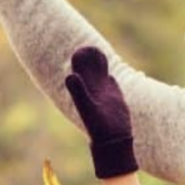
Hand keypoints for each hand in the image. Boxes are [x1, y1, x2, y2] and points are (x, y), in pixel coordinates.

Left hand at [64, 46, 136, 178]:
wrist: (113, 138)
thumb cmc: (98, 126)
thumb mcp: (87, 107)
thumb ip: (78, 92)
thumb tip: (70, 75)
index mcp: (83, 91)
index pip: (80, 73)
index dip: (79, 62)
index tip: (78, 49)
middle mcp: (93, 91)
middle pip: (90, 72)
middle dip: (90, 60)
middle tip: (88, 45)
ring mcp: (105, 93)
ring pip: (101, 75)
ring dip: (100, 65)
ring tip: (98, 50)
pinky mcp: (115, 97)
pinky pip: (112, 82)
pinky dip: (110, 74)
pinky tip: (109, 69)